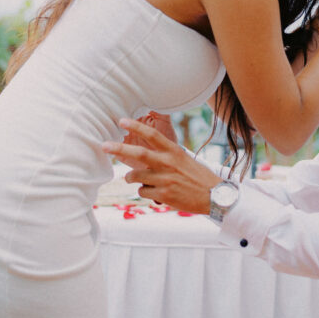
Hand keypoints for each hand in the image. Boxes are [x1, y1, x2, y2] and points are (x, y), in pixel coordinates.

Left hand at [101, 118, 216, 213]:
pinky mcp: (164, 195)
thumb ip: (165, 155)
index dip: (136, 126)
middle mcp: (168, 163)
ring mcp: (165, 180)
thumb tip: (144, 154)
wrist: (214, 197)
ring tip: (133, 178)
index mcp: (174, 151)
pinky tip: (155, 192)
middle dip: (118, 149)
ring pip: (136, 177)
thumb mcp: (184, 159)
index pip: (152, 135)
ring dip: (131, 177)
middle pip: (139, 154)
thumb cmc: (197, 176)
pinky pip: (143, 191)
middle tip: (104, 145)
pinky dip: (144, 191)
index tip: (121, 120)